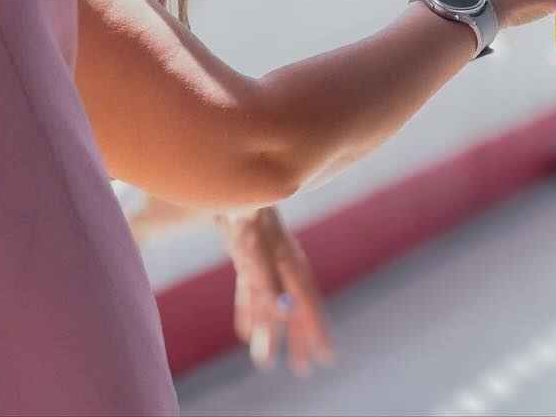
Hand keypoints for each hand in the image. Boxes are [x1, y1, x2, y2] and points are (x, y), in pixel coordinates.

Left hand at [217, 207, 333, 374]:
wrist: (229, 186)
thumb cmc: (245, 214)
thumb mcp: (254, 249)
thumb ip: (266, 283)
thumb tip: (282, 314)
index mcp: (289, 263)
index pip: (308, 303)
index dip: (316, 329)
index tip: (327, 356)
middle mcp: (282, 263)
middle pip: (294, 308)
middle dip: (298, 338)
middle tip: (306, 369)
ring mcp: (265, 259)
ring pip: (272, 304)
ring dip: (271, 332)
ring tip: (266, 362)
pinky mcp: (246, 256)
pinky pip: (251, 292)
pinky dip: (249, 312)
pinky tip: (244, 333)